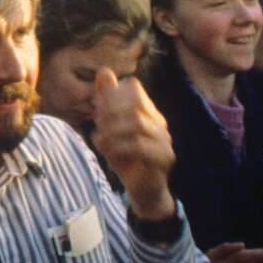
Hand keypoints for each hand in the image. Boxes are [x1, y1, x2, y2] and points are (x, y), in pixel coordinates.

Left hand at [91, 67, 175, 220]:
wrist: (143, 191)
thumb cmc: (126, 157)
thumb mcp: (111, 128)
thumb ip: (108, 101)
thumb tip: (105, 71)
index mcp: (148, 112)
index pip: (134, 87)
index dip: (112, 94)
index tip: (98, 110)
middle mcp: (159, 123)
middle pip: (133, 104)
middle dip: (109, 113)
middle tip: (97, 127)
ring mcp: (164, 140)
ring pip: (136, 122)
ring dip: (111, 131)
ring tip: (100, 141)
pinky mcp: (164, 158)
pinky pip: (140, 146)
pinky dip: (118, 147)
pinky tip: (107, 153)